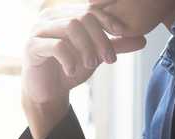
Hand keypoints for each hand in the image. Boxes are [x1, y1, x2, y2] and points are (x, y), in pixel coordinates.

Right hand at [22, 2, 146, 138]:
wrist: (47, 93)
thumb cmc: (69, 70)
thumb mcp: (95, 56)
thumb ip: (115, 46)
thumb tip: (143, 39)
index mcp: (63, 14)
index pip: (90, 9)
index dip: (108, 20)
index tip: (121, 34)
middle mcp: (48, 18)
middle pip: (82, 17)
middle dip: (100, 38)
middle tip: (109, 59)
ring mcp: (38, 31)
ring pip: (71, 28)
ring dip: (87, 47)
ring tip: (92, 65)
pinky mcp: (31, 48)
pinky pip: (56, 46)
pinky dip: (69, 59)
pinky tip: (72, 71)